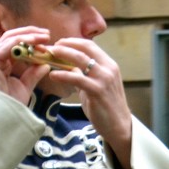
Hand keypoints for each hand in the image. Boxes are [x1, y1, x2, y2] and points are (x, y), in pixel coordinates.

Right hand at [0, 27, 54, 103]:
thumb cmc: (9, 105)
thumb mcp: (24, 87)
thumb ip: (33, 75)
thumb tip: (46, 65)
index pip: (14, 45)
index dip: (30, 40)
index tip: (47, 41)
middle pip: (11, 38)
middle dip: (30, 33)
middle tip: (47, 34)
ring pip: (9, 39)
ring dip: (28, 36)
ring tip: (44, 36)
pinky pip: (7, 46)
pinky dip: (22, 42)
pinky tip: (35, 41)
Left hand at [46, 37, 133, 168]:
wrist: (119, 126)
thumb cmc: (106, 106)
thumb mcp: (96, 86)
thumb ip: (85, 75)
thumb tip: (70, 67)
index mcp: (109, 65)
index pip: (89, 45)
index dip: (72, 42)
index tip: (59, 44)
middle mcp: (109, 68)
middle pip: (84, 47)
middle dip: (65, 44)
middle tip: (51, 48)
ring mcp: (104, 79)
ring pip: (80, 59)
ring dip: (62, 54)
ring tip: (49, 55)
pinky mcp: (98, 91)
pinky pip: (77, 78)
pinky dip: (63, 75)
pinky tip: (53, 75)